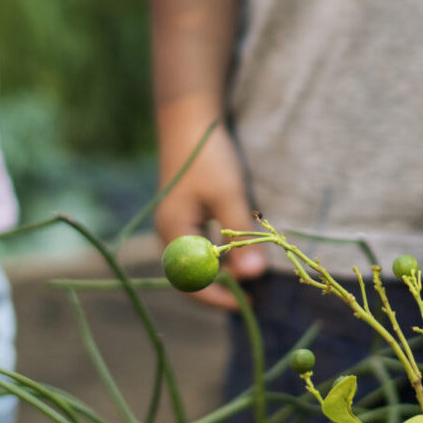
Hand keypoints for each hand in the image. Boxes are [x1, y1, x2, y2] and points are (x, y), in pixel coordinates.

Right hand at [153, 117, 265, 310]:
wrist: (190, 119)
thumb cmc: (209, 156)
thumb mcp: (229, 196)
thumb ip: (240, 238)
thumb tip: (254, 277)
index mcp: (173, 233)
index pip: (192, 284)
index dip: (220, 299)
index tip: (250, 303)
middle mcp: (168, 234)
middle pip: (191, 279)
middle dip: (221, 290)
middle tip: (254, 294)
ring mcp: (174, 225)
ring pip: (196, 264)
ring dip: (221, 274)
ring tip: (250, 276)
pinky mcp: (183, 215)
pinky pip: (198, 249)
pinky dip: (218, 258)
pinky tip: (238, 252)